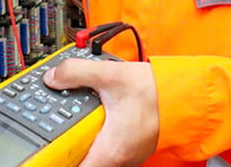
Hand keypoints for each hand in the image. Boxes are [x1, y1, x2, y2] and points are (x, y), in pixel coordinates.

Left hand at [43, 59, 159, 166]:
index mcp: (110, 150)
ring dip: (81, 138)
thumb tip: (53, 77)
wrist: (185, 93)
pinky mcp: (129, 146)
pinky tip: (91, 114)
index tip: (45, 152)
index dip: (57, 160)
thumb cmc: (155, 92)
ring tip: (72, 117)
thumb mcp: (111, 75)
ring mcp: (125, 154)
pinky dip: (95, 133)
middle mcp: (118, 159)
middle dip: (66, 143)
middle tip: (54, 128)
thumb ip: (77, 72)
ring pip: (93, 153)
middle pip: (81, 160)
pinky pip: (105, 145)